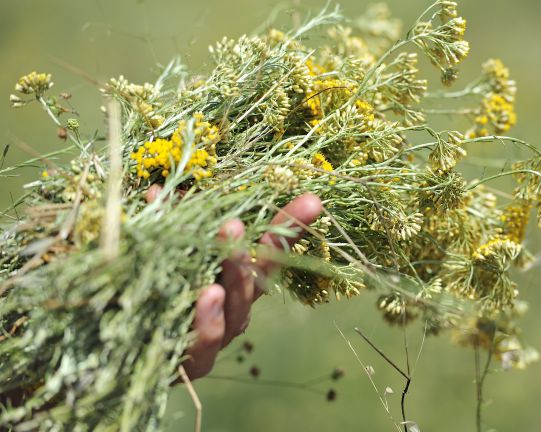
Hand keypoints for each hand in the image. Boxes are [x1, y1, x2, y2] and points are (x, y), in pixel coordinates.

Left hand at [145, 186, 322, 379]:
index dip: (289, 227)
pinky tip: (206, 298)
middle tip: (236, 223)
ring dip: (234, 280)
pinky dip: (207, 322)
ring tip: (229, 255)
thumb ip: (165, 228)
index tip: (312, 201)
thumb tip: (158, 190)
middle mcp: (234, 306)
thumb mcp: (159, 255)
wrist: (110, 348)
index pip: (268, 251)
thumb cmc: (144, 292)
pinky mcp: (194, 363)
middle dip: (255, 250)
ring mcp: (219, 335)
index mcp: (233, 278)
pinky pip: (206, 344)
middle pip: (257, 279)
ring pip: (236, 311)